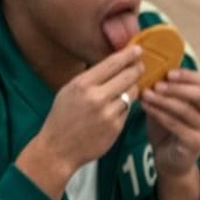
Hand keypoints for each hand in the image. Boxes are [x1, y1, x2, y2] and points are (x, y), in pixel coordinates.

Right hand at [16, 46, 141, 199]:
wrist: (58, 149)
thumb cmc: (62, 118)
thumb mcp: (69, 90)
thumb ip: (90, 78)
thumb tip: (113, 64)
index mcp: (82, 84)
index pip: (112, 63)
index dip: (128, 55)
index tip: (137, 49)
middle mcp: (97, 98)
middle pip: (128, 76)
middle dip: (137, 69)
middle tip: (141, 65)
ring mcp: (108, 114)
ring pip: (132, 93)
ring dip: (133, 89)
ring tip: (128, 87)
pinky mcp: (116, 128)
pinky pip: (127, 111)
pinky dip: (124, 107)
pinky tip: (116, 109)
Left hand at [140, 68, 199, 177]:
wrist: (169, 160)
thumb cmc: (168, 130)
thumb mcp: (167, 105)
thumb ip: (165, 90)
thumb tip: (151, 67)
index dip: (187, 76)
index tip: (168, 72)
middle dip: (176, 87)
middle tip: (156, 84)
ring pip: (185, 109)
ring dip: (163, 100)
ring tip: (145, 94)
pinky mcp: (196, 143)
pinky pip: (176, 124)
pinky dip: (159, 113)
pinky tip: (146, 106)